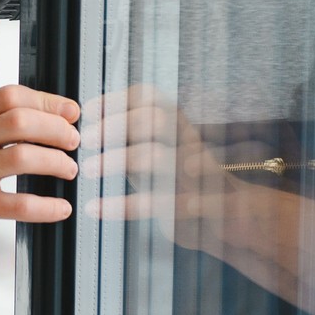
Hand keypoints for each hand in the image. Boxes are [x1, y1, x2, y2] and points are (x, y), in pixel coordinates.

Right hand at [0, 84, 78, 261]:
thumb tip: (29, 122)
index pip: (10, 96)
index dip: (47, 102)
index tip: (70, 113)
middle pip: (22, 120)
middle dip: (57, 129)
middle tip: (73, 142)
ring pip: (25, 157)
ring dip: (57, 163)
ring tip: (69, 170)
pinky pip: (21, 204)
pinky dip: (48, 206)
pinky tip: (61, 208)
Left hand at [78, 84, 231, 247]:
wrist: (229, 216)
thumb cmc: (183, 178)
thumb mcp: (164, 148)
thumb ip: (137, 132)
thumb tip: (93, 115)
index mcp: (179, 124)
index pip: (150, 98)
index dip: (117, 100)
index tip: (89, 110)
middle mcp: (187, 143)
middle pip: (153, 120)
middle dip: (115, 126)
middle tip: (85, 139)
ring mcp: (190, 173)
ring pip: (154, 157)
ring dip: (117, 160)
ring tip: (88, 168)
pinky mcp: (188, 206)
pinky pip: (151, 203)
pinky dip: (120, 205)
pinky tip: (95, 207)